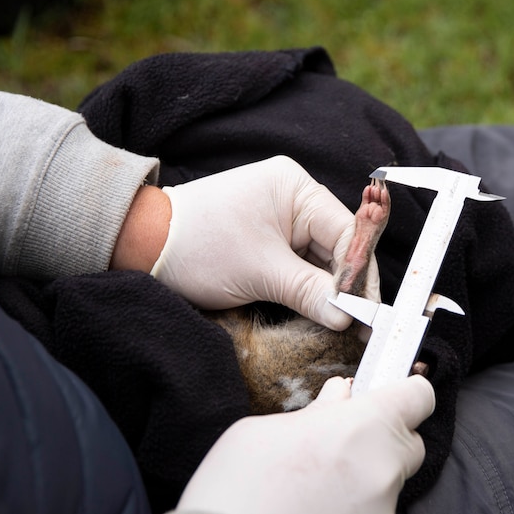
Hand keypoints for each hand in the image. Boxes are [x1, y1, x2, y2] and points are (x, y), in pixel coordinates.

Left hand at [152, 156, 377, 329]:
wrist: (144, 245)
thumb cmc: (200, 247)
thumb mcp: (261, 272)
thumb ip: (311, 293)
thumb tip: (348, 316)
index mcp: (295, 188)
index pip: (347, 232)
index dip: (360, 274)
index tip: (369, 312)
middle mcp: (293, 197)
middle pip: (338, 246)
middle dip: (346, 285)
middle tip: (362, 325)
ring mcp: (280, 218)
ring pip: (320, 259)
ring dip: (328, 290)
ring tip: (343, 323)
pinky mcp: (268, 240)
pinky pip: (300, 264)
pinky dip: (309, 288)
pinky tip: (320, 311)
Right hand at [177, 375, 435, 513]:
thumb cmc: (235, 493)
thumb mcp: (262, 432)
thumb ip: (315, 413)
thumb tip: (340, 399)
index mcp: (360, 428)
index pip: (417, 397)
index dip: (402, 392)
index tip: (383, 395)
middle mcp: (383, 472)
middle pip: (407, 445)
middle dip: (378, 440)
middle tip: (335, 447)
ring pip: (384, 487)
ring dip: (358, 484)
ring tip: (308, 497)